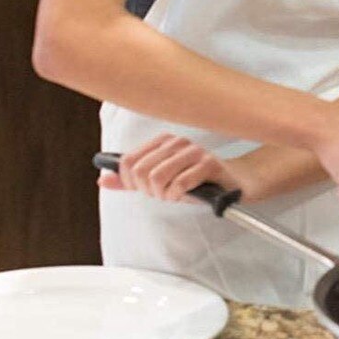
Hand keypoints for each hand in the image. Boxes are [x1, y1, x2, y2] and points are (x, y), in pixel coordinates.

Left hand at [98, 133, 259, 202]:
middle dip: (149, 191)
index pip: (127, 161)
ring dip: (165, 195)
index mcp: (163, 142)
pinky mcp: (209, 164)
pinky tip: (189, 194)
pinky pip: (179, 185)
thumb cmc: (198, 182)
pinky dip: (179, 196)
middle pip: (140, 172)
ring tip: (177, 194)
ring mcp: (194, 151)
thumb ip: (131, 181)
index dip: (130, 183)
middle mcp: (177, 142)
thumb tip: (103, 179)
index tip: (145, 189)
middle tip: (165, 193)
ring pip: (157, 178)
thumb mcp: (161, 182)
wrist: (235, 183)